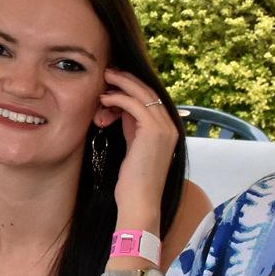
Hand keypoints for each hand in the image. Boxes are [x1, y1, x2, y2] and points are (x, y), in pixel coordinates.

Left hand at [96, 71, 178, 232]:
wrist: (139, 202)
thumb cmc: (132, 181)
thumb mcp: (133, 147)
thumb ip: (132, 128)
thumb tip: (119, 111)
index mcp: (167, 129)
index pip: (151, 98)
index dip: (132, 87)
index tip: (112, 83)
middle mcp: (170, 126)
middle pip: (148, 92)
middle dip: (126, 80)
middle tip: (107, 73)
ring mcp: (165, 128)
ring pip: (142, 94)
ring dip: (120, 85)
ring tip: (103, 81)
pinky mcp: (154, 131)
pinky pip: (135, 105)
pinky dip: (118, 98)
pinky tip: (104, 100)